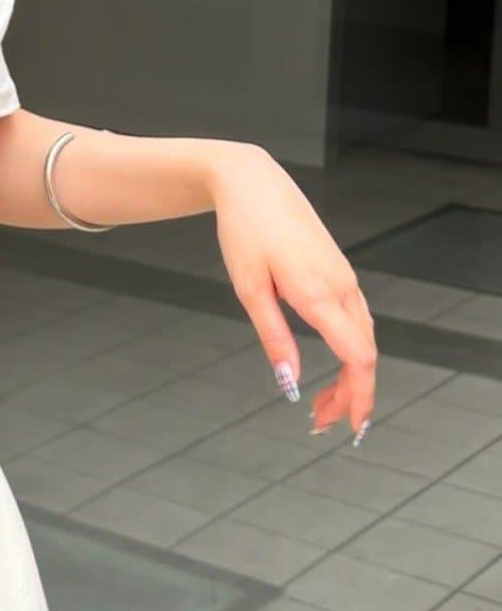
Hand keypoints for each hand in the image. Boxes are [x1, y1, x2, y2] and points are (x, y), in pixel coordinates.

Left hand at [208, 144, 376, 441]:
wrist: (253, 183)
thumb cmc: (245, 230)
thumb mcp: (249, 288)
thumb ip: (274, 337)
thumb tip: (289, 382)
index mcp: (318, 292)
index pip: (358, 357)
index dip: (359, 396)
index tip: (349, 427)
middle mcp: (341, 286)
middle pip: (365, 353)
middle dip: (351, 394)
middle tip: (321, 421)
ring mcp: (344, 277)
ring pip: (363, 337)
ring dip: (350, 375)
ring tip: (322, 401)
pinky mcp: (339, 270)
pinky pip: (356, 319)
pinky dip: (350, 349)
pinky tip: (333, 363)